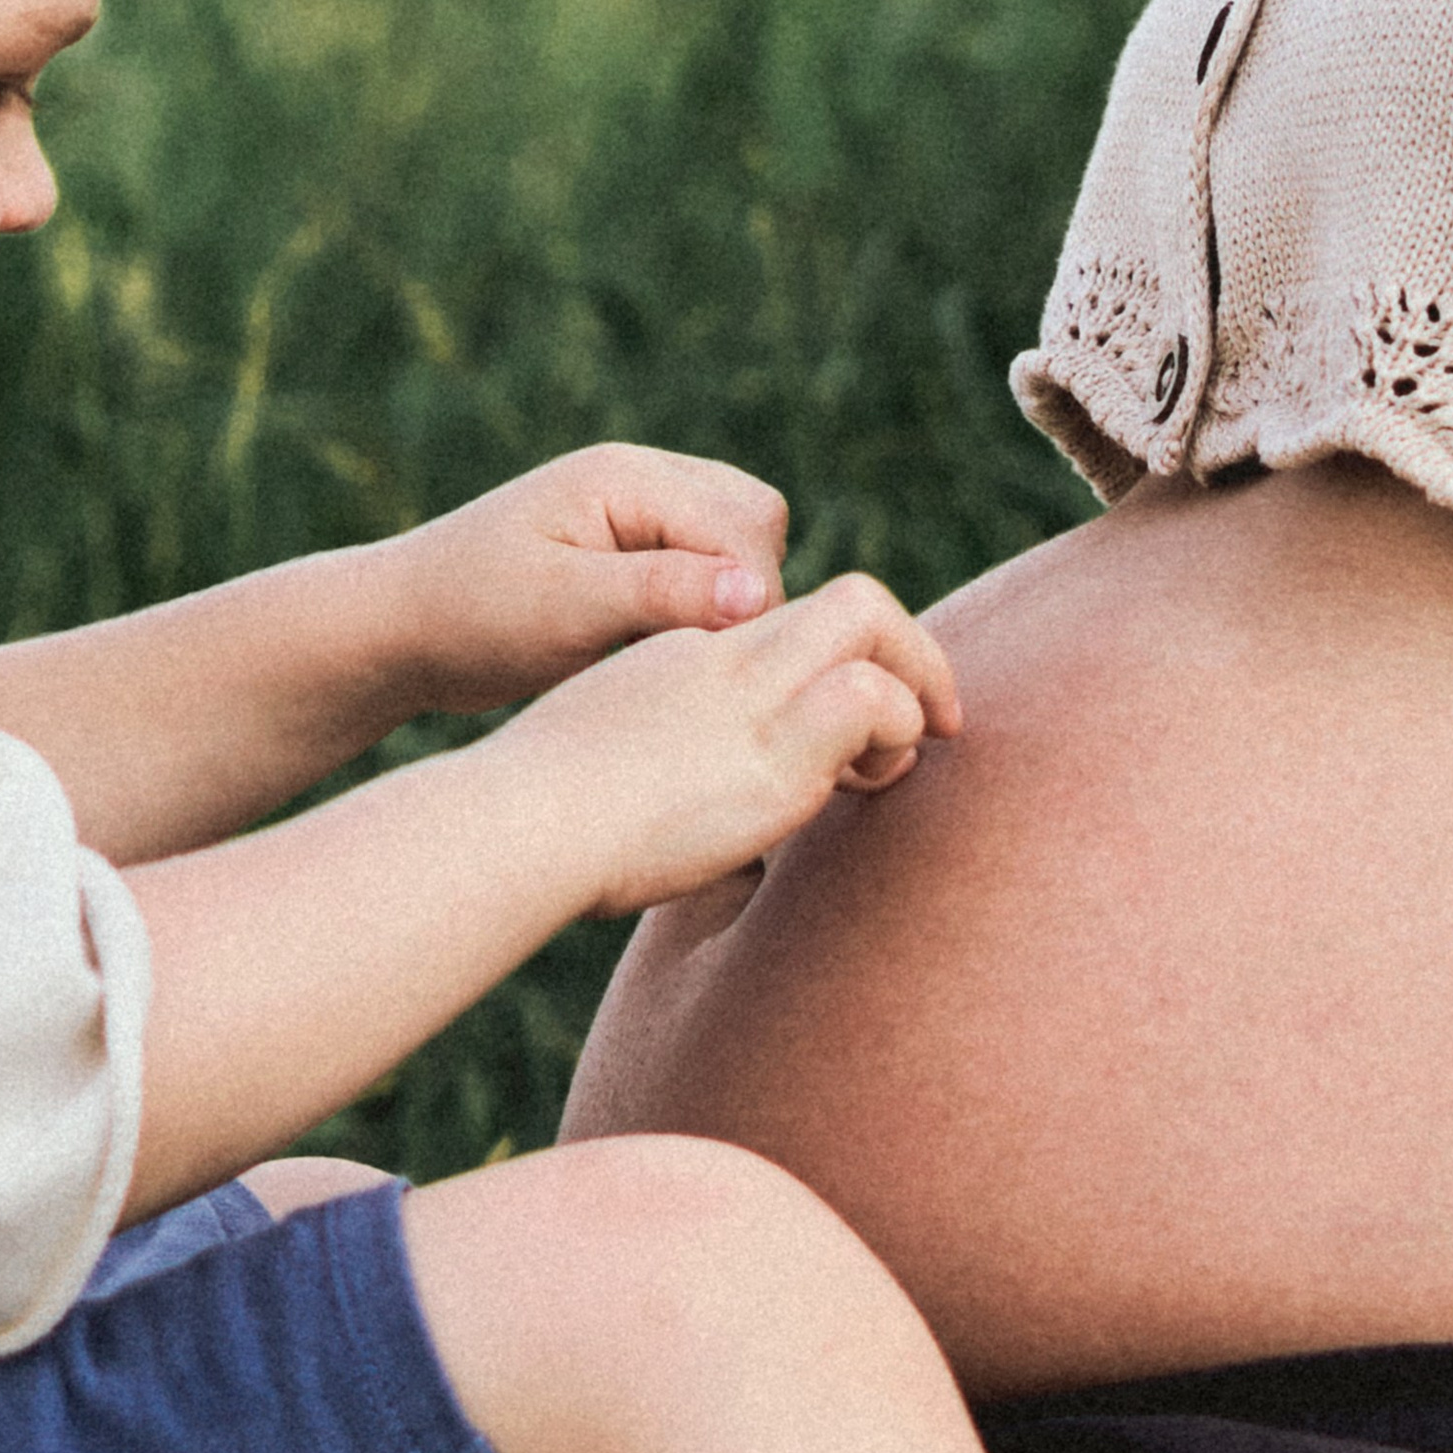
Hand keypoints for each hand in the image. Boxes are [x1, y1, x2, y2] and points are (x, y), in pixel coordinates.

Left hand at [382, 446, 789, 715]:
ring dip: (728, 603)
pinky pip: (708, 569)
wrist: (402, 628)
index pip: (742, 526)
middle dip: (747, 594)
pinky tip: (663, 653)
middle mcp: (643, 478)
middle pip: (756, 522)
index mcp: (626, 476)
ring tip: (675, 659)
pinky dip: (704, 609)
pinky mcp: (636, 549)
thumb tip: (756, 592)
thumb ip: (660, 592)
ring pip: (740, 545)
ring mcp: (641, 510)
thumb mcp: (563, 609)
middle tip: (698, 663)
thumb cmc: (470, 616)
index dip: (750, 600)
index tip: (714, 666)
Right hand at [495, 572, 960, 917]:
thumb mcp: (606, 774)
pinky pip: (873, 699)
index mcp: (682, 661)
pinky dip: (894, 730)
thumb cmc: (537, 823)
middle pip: (852, 600)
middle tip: (934, 716)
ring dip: (912, 691)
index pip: (790, 626)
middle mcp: (726, 661)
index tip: (860, 715)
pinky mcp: (775, 754)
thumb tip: (716, 852)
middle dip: (911, 649)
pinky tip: (865, 783)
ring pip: (874, 625)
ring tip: (894, 763)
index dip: (845, 659)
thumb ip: (665, 778)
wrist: (519, 825)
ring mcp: (753, 699)